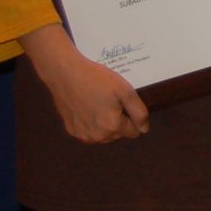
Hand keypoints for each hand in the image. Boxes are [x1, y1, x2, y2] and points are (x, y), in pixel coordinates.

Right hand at [20, 23, 147, 142]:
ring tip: (99, 104)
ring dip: (106, 125)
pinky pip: (89, 132)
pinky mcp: (71, 130)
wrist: (66, 74)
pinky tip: (87, 108)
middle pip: (118, 134)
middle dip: (120, 121)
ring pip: (104, 135)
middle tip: (111, 101)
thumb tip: (144, 129)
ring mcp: (82, 135)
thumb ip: (139, 112)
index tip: (124, 103)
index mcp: (112, 127)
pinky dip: (91, 124)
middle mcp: (97, 137)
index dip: (133, 117)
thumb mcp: (126, 91)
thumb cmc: (98, 79)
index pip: (134, 132)